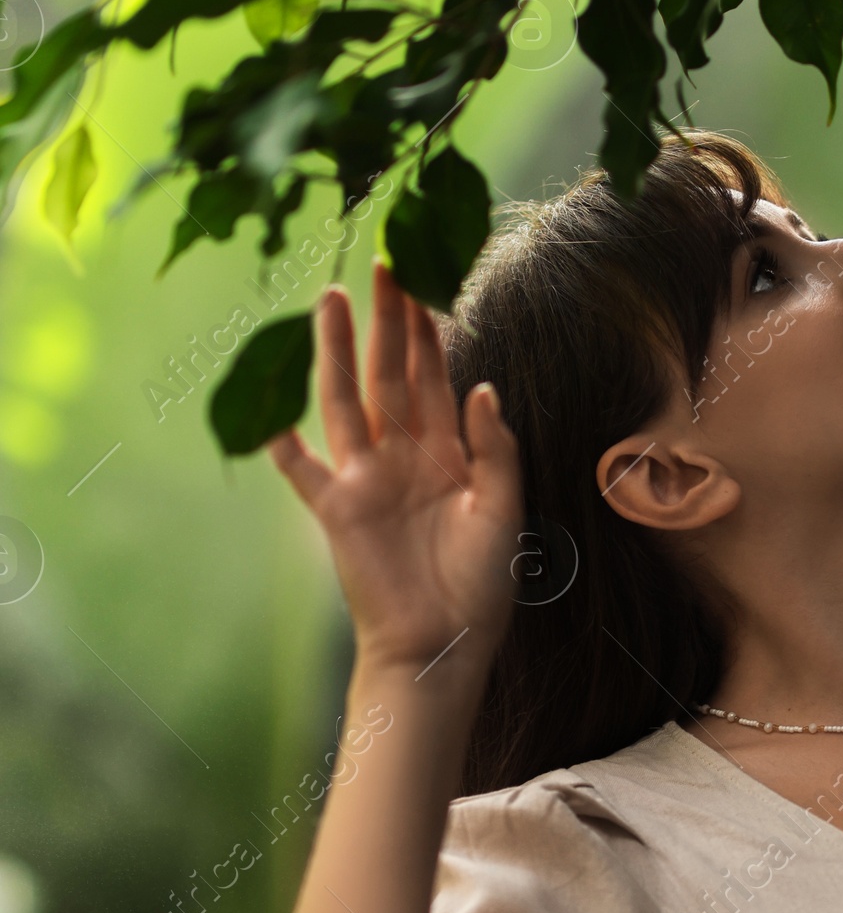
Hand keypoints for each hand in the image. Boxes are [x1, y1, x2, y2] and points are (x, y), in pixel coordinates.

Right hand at [269, 263, 522, 679]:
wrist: (443, 645)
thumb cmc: (480, 587)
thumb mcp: (503, 513)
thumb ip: (494, 450)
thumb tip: (482, 387)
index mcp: (448, 456)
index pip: (436, 379)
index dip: (428, 333)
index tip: (422, 283)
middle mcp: (404, 458)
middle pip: (391, 376)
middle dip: (387, 323)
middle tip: (382, 267)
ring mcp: (366, 481)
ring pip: (346, 402)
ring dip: (335, 354)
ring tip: (328, 302)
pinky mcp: (337, 511)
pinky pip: (303, 472)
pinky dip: (283, 446)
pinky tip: (268, 414)